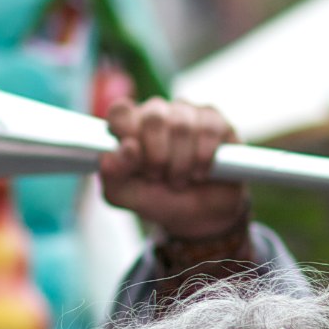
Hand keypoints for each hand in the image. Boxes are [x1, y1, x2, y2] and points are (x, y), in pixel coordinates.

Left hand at [99, 96, 250, 242]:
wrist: (202, 217)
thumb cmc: (162, 200)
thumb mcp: (128, 197)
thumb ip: (113, 176)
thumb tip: (116, 153)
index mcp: (130, 126)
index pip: (120, 111)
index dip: (127, 133)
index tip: (135, 158)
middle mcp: (158, 114)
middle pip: (152, 116)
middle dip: (157, 156)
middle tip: (159, 176)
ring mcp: (187, 113)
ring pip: (181, 125)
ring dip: (181, 163)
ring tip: (181, 179)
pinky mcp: (215, 120)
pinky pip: (207, 130)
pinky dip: (202, 158)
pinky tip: (201, 171)